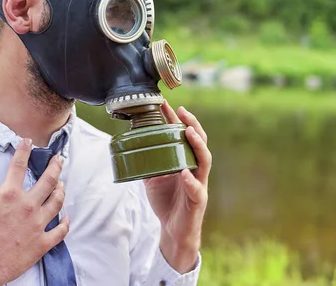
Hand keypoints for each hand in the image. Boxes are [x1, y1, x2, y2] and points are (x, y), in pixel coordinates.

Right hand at [0, 138, 68, 285]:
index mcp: (10, 195)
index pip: (19, 166)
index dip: (24, 150)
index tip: (29, 142)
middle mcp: (28, 206)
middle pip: (49, 181)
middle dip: (56, 167)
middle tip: (59, 159)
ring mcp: (38, 224)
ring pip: (58, 202)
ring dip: (61, 191)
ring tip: (62, 184)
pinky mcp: (42, 242)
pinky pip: (61, 231)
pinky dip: (66, 223)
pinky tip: (67, 217)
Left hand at [144, 101, 211, 272]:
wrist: (174, 230)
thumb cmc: (167, 202)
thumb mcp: (153, 178)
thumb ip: (149, 162)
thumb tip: (130, 145)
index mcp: (186, 161)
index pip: (185, 136)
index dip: (177, 120)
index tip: (167, 104)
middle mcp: (196, 169)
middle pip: (200, 142)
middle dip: (193, 124)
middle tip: (182, 111)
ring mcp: (199, 184)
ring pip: (204, 161)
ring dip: (197, 145)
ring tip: (188, 132)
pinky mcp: (198, 201)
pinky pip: (197, 190)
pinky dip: (190, 181)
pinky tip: (184, 173)